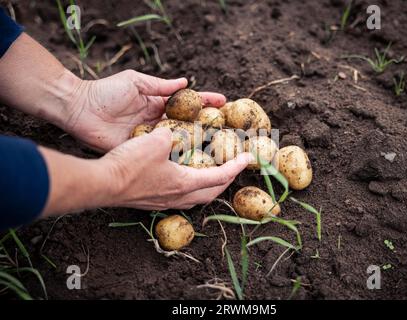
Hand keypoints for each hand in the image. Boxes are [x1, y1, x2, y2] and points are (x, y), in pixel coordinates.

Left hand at [64, 70, 225, 151]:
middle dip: (209, 127)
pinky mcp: (140, 153)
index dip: (206, 104)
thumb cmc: (106, 92)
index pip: (188, 105)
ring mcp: (150, 140)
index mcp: (158, 105)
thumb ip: (161, 85)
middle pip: (188, 126)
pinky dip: (177, 160)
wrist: (79, 109)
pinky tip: (194, 165)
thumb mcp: (136, 82)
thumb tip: (186, 82)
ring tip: (219, 149)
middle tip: (230, 130)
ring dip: (198, 146)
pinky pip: (162, 157)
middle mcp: (158, 124)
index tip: (225, 103)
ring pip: (179, 144)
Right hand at [101, 127, 252, 209]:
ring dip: (207, 185)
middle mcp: (177, 196)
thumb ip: (174, 135)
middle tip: (232, 167)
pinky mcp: (150, 201)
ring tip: (210, 171)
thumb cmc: (130, 164)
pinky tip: (181, 175)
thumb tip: (178, 133)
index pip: (219, 176)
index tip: (248, 159)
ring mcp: (163, 202)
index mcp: (184, 183)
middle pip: (210, 192)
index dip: (236, 166)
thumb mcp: (157, 140)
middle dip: (225, 180)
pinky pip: (179, 196)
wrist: (101, 183)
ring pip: (194, 197)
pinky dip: (189, 185)